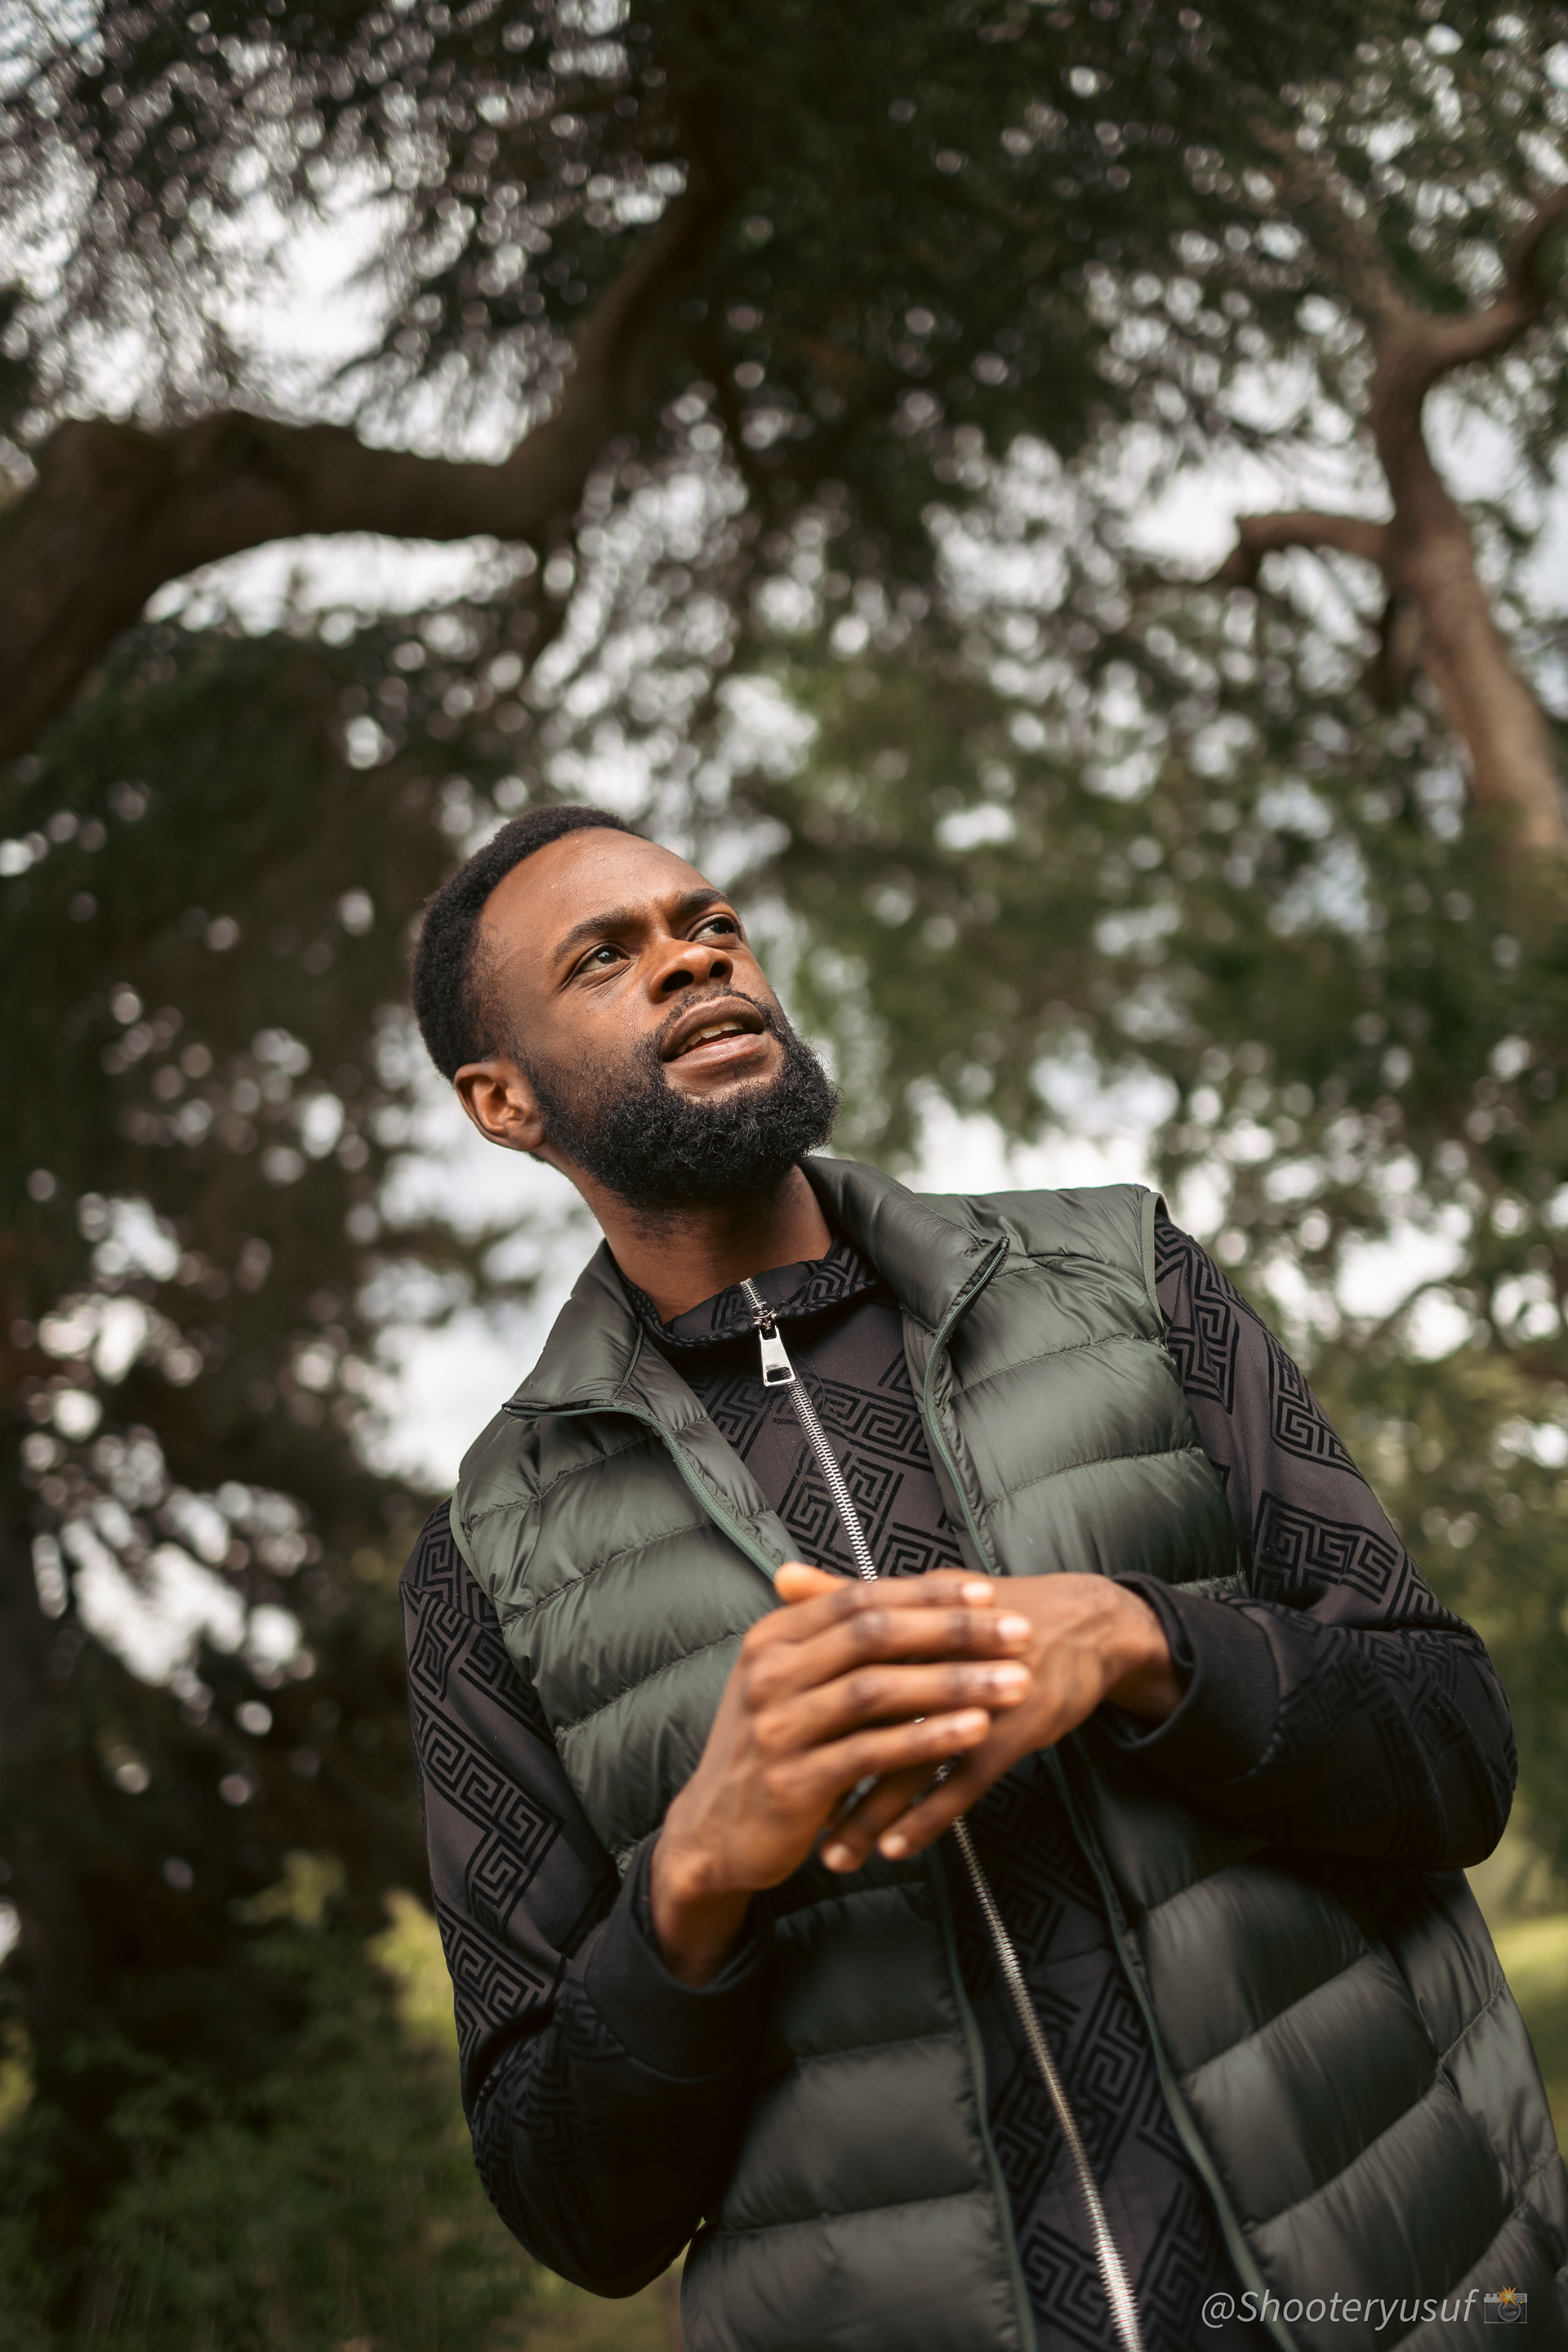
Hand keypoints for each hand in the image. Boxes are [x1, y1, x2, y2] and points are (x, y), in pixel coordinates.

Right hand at [650, 1567, 1035, 1983]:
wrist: (716, 1834)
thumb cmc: (772, 1751)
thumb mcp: (791, 1685)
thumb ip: (836, 1641)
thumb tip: (900, 1593)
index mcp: (772, 1639)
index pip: (859, 1598)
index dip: (926, 1594)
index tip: (987, 1593)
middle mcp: (769, 1673)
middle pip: (873, 1635)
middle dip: (953, 1630)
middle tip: (1020, 1633)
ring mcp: (777, 1727)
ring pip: (877, 1691)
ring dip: (955, 1683)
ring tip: (1014, 1682)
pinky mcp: (792, 1782)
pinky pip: (871, 1753)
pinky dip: (927, 1739)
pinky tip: (975, 1732)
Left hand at [789, 1568, 1182, 1873]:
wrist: (1086, 1625)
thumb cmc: (994, 1613)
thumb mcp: (926, 1596)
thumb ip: (849, 1595)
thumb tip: (779, 1575)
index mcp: (905, 1623)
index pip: (838, 1668)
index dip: (801, 1710)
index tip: (762, 1754)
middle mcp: (936, 1656)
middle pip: (865, 1721)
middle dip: (827, 1773)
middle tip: (787, 1817)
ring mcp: (976, 1695)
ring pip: (908, 1762)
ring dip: (869, 1813)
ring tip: (834, 1853)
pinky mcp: (1012, 1729)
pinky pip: (960, 1783)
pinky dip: (927, 1817)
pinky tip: (896, 1848)